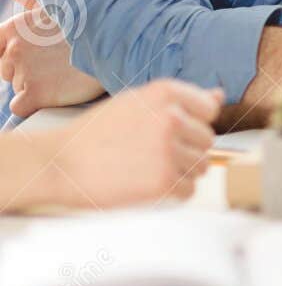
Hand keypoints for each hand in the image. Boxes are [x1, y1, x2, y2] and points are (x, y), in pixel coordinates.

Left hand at [0, 0, 105, 116]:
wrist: (119, 43)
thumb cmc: (91, 23)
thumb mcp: (57, 3)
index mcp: (16, 27)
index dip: (12, 53)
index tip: (33, 55)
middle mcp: (14, 48)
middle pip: (6, 70)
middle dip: (26, 71)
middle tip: (56, 65)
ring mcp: (24, 71)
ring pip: (17, 88)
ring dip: (35, 86)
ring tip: (63, 76)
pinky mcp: (35, 94)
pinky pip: (20, 106)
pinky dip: (34, 104)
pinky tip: (56, 92)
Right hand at [36, 80, 222, 208]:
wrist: (58, 164)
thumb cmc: (97, 133)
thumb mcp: (136, 103)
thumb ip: (180, 100)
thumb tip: (219, 95)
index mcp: (166, 92)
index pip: (209, 109)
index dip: (192, 123)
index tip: (167, 131)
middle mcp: (171, 117)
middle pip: (208, 139)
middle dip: (186, 148)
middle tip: (150, 153)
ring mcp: (169, 150)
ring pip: (202, 166)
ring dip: (181, 171)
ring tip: (146, 168)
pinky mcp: (163, 181)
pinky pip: (189, 190)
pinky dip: (172, 193)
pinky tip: (146, 184)